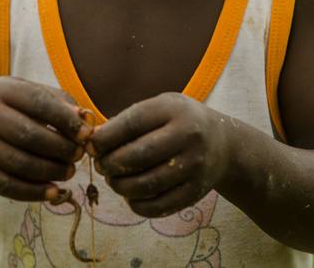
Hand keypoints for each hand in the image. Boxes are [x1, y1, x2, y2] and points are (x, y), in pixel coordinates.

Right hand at [0, 77, 92, 200]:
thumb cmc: (13, 106)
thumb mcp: (32, 94)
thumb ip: (61, 104)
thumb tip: (87, 120)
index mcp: (2, 90)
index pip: (38, 103)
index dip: (65, 119)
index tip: (87, 134)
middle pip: (27, 135)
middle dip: (60, 148)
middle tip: (79, 155)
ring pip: (18, 163)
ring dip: (50, 171)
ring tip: (70, 171)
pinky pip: (6, 186)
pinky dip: (34, 192)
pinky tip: (54, 191)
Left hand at [90, 92, 227, 217]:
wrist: (223, 144)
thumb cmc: (180, 121)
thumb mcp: (161, 107)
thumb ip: (129, 120)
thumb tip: (94, 141)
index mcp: (174, 110)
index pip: (133, 123)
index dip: (106, 136)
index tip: (91, 144)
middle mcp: (187, 136)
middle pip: (138, 156)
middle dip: (110, 163)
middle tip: (100, 165)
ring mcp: (194, 166)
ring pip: (146, 184)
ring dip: (120, 185)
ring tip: (113, 179)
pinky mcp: (195, 192)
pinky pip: (159, 205)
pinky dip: (137, 204)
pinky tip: (131, 195)